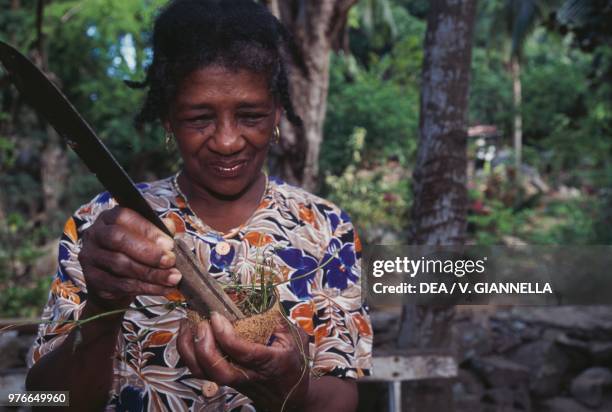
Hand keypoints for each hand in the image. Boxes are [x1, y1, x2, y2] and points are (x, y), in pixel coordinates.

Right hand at [78, 206, 179, 310]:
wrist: (114, 280)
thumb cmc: (134, 251)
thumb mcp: (146, 236)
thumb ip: (158, 229)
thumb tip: (169, 226)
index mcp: (108, 218)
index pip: (123, 217)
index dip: (148, 230)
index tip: (170, 244)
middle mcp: (95, 234)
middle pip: (118, 239)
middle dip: (148, 252)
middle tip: (171, 261)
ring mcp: (90, 257)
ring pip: (120, 264)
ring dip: (151, 273)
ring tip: (173, 278)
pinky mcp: (92, 279)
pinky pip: (121, 284)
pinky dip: (146, 288)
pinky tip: (163, 288)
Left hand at [177, 312, 310, 410]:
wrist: (288, 396)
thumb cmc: (291, 363)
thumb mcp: (293, 338)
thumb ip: (276, 319)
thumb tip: (258, 299)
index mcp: (269, 363)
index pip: (244, 353)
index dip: (226, 336)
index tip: (217, 316)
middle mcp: (247, 375)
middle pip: (218, 371)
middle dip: (204, 347)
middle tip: (201, 323)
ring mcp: (232, 380)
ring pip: (203, 373)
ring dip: (190, 348)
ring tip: (189, 323)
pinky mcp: (221, 379)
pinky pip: (198, 370)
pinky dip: (187, 351)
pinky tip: (188, 331)